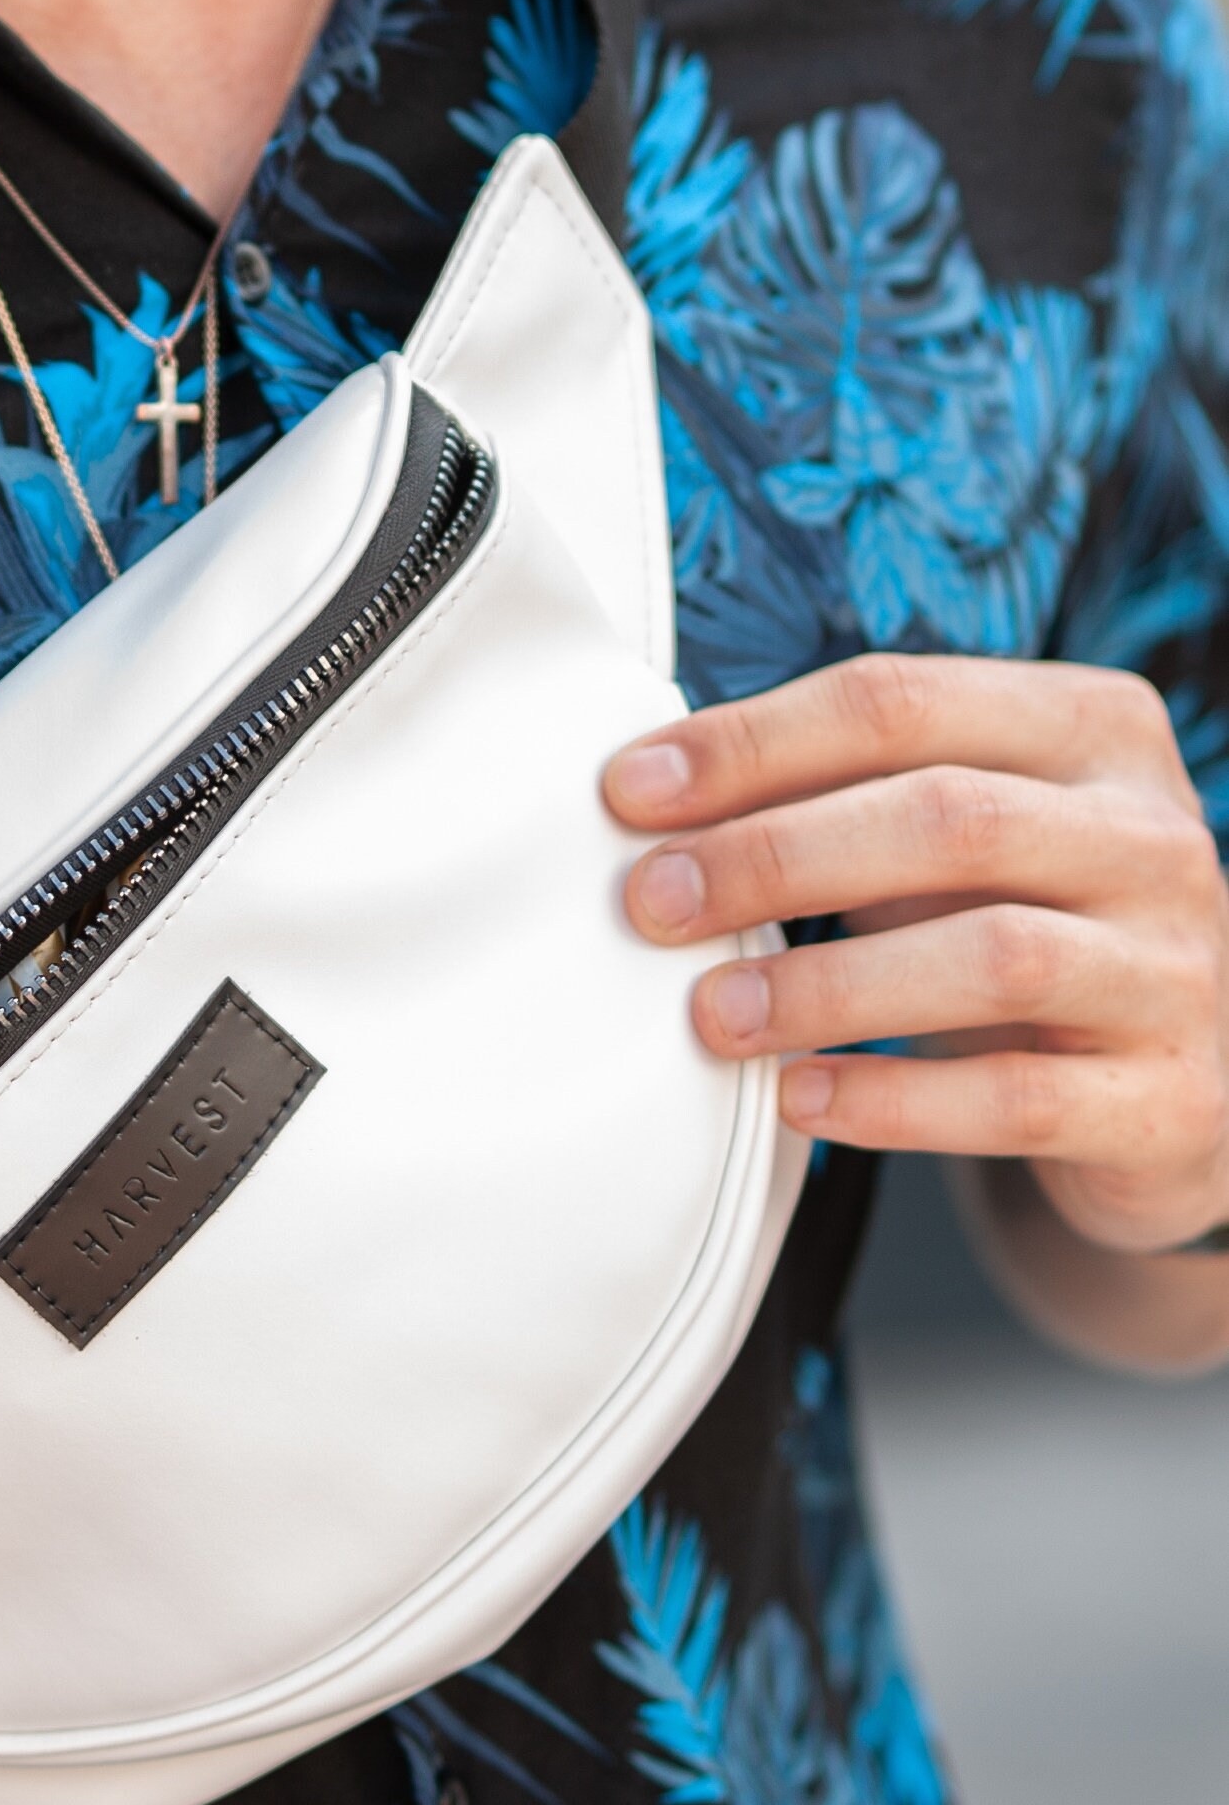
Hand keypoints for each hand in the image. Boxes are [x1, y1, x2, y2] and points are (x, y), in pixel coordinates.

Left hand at [605, 653, 1228, 1257]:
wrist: (1175, 1081)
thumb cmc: (1017, 920)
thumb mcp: (952, 837)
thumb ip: (836, 796)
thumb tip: (647, 800)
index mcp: (1091, 727)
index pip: (900, 703)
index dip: (753, 742)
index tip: (630, 791)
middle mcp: (1151, 834)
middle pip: (947, 818)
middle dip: (773, 856)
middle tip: (652, 902)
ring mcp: (1177, 968)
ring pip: (994, 956)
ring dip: (827, 985)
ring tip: (714, 1012)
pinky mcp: (1173, 1100)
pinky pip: (1021, 1099)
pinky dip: (896, 1101)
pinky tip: (799, 1098)